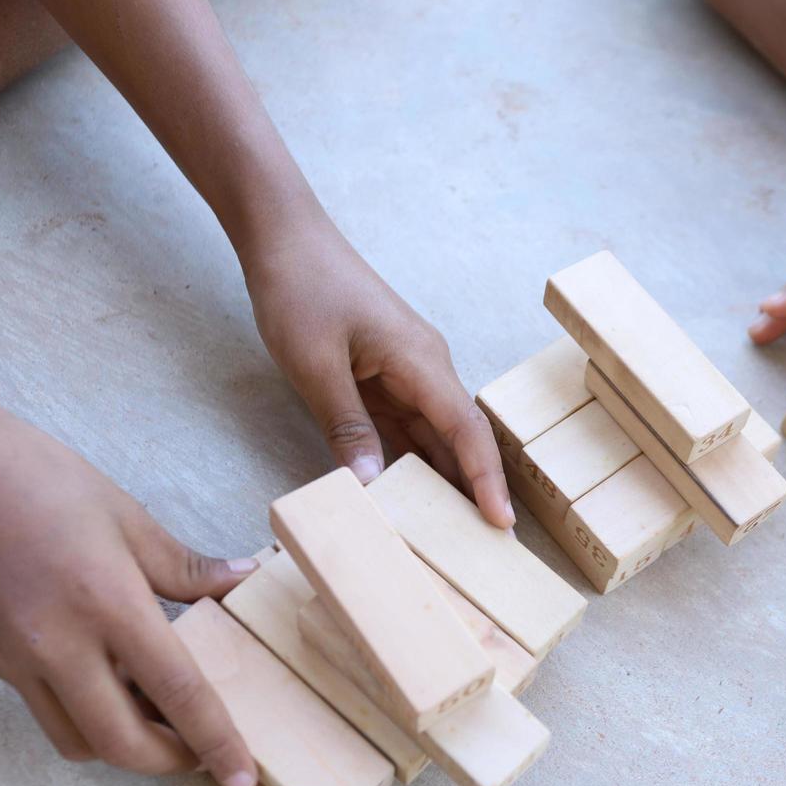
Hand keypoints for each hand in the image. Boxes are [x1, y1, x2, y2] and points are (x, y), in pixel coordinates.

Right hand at [0, 389, 258, 785]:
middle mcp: (57, 644)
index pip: (177, 691)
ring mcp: (14, 658)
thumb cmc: (38, 478)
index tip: (243, 776)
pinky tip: (106, 678)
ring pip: (74, 738)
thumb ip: (184, 566)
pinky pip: (42, 707)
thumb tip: (241, 580)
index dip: (215, 741)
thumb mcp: (126, 516)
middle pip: (120, 741)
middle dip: (167, 761)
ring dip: (121, 742)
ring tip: (156, 713)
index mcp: (106, 603)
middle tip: (200, 753)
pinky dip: (82, 710)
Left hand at [240, 213, 512, 527]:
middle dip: (475, 490)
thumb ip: (346, 426)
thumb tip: (370, 484)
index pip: (466, 430)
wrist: (283, 237)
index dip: (486, 479)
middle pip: (460, 438)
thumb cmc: (301, 290)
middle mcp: (426, 368)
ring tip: (447, 533)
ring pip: (435, 436)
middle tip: (482, 547)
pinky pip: (407, 426)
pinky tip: (404, 495)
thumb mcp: (315, 366)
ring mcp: (407, 371)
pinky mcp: (384, 375)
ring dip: (442, 479)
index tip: (501, 524)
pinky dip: (410, 461)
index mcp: (420, 361)